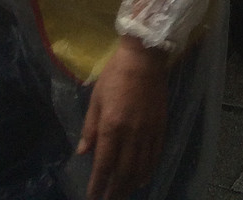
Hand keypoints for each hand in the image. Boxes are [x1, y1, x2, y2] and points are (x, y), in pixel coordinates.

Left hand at [78, 36, 168, 199]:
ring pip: (140, 168)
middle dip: (115, 191)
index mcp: (111, 126)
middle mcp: (131, 134)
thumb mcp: (96, 98)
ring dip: (130, 185)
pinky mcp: (160, 127)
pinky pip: (155, 156)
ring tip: (122, 194)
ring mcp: (148, 132)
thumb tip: (82, 152)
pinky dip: (148, 171)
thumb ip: (90, 127)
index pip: (103, 164)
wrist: (144, 57)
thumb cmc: (115, 74)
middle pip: (123, 172)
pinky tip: (142, 179)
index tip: (92, 198)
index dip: (97, 185)